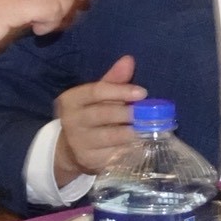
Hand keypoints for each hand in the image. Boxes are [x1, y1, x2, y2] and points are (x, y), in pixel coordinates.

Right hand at [53, 55, 144, 183]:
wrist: (72, 149)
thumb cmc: (92, 114)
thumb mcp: (99, 96)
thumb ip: (114, 80)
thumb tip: (129, 60)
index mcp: (71, 100)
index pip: (96, 91)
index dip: (121, 91)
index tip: (143, 92)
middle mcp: (71, 121)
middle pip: (102, 114)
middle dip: (128, 113)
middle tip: (149, 114)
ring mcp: (79, 143)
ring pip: (109, 136)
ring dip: (132, 133)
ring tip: (150, 129)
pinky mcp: (89, 161)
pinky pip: (113, 154)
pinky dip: (130, 150)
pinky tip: (143, 145)